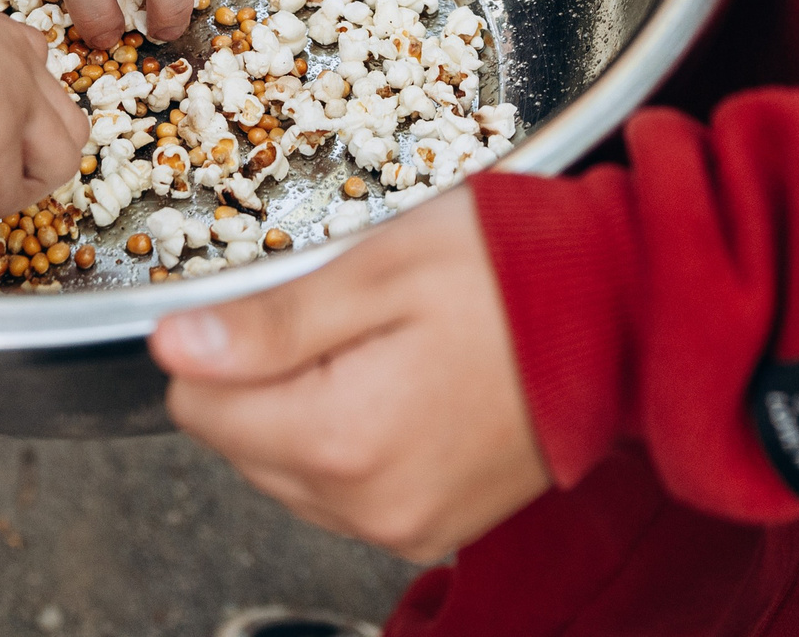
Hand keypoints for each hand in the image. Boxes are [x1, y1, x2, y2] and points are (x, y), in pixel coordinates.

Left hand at [150, 191, 549, 559]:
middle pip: (238, 441)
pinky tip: (402, 386)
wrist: (626, 315)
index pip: (197, 403)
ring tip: (386, 349)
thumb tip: (172, 348)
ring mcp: (403, 525)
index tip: (283, 303)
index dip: (225, 340)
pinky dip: (350, 441)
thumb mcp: (377, 270)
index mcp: (344, 436)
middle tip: (351, 319)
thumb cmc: (514, 273)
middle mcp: (368, 503)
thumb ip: (267, 323)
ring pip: (284, 470)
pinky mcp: (432, 529)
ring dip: (307, 409)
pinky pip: (341, 493)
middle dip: (268, 376)